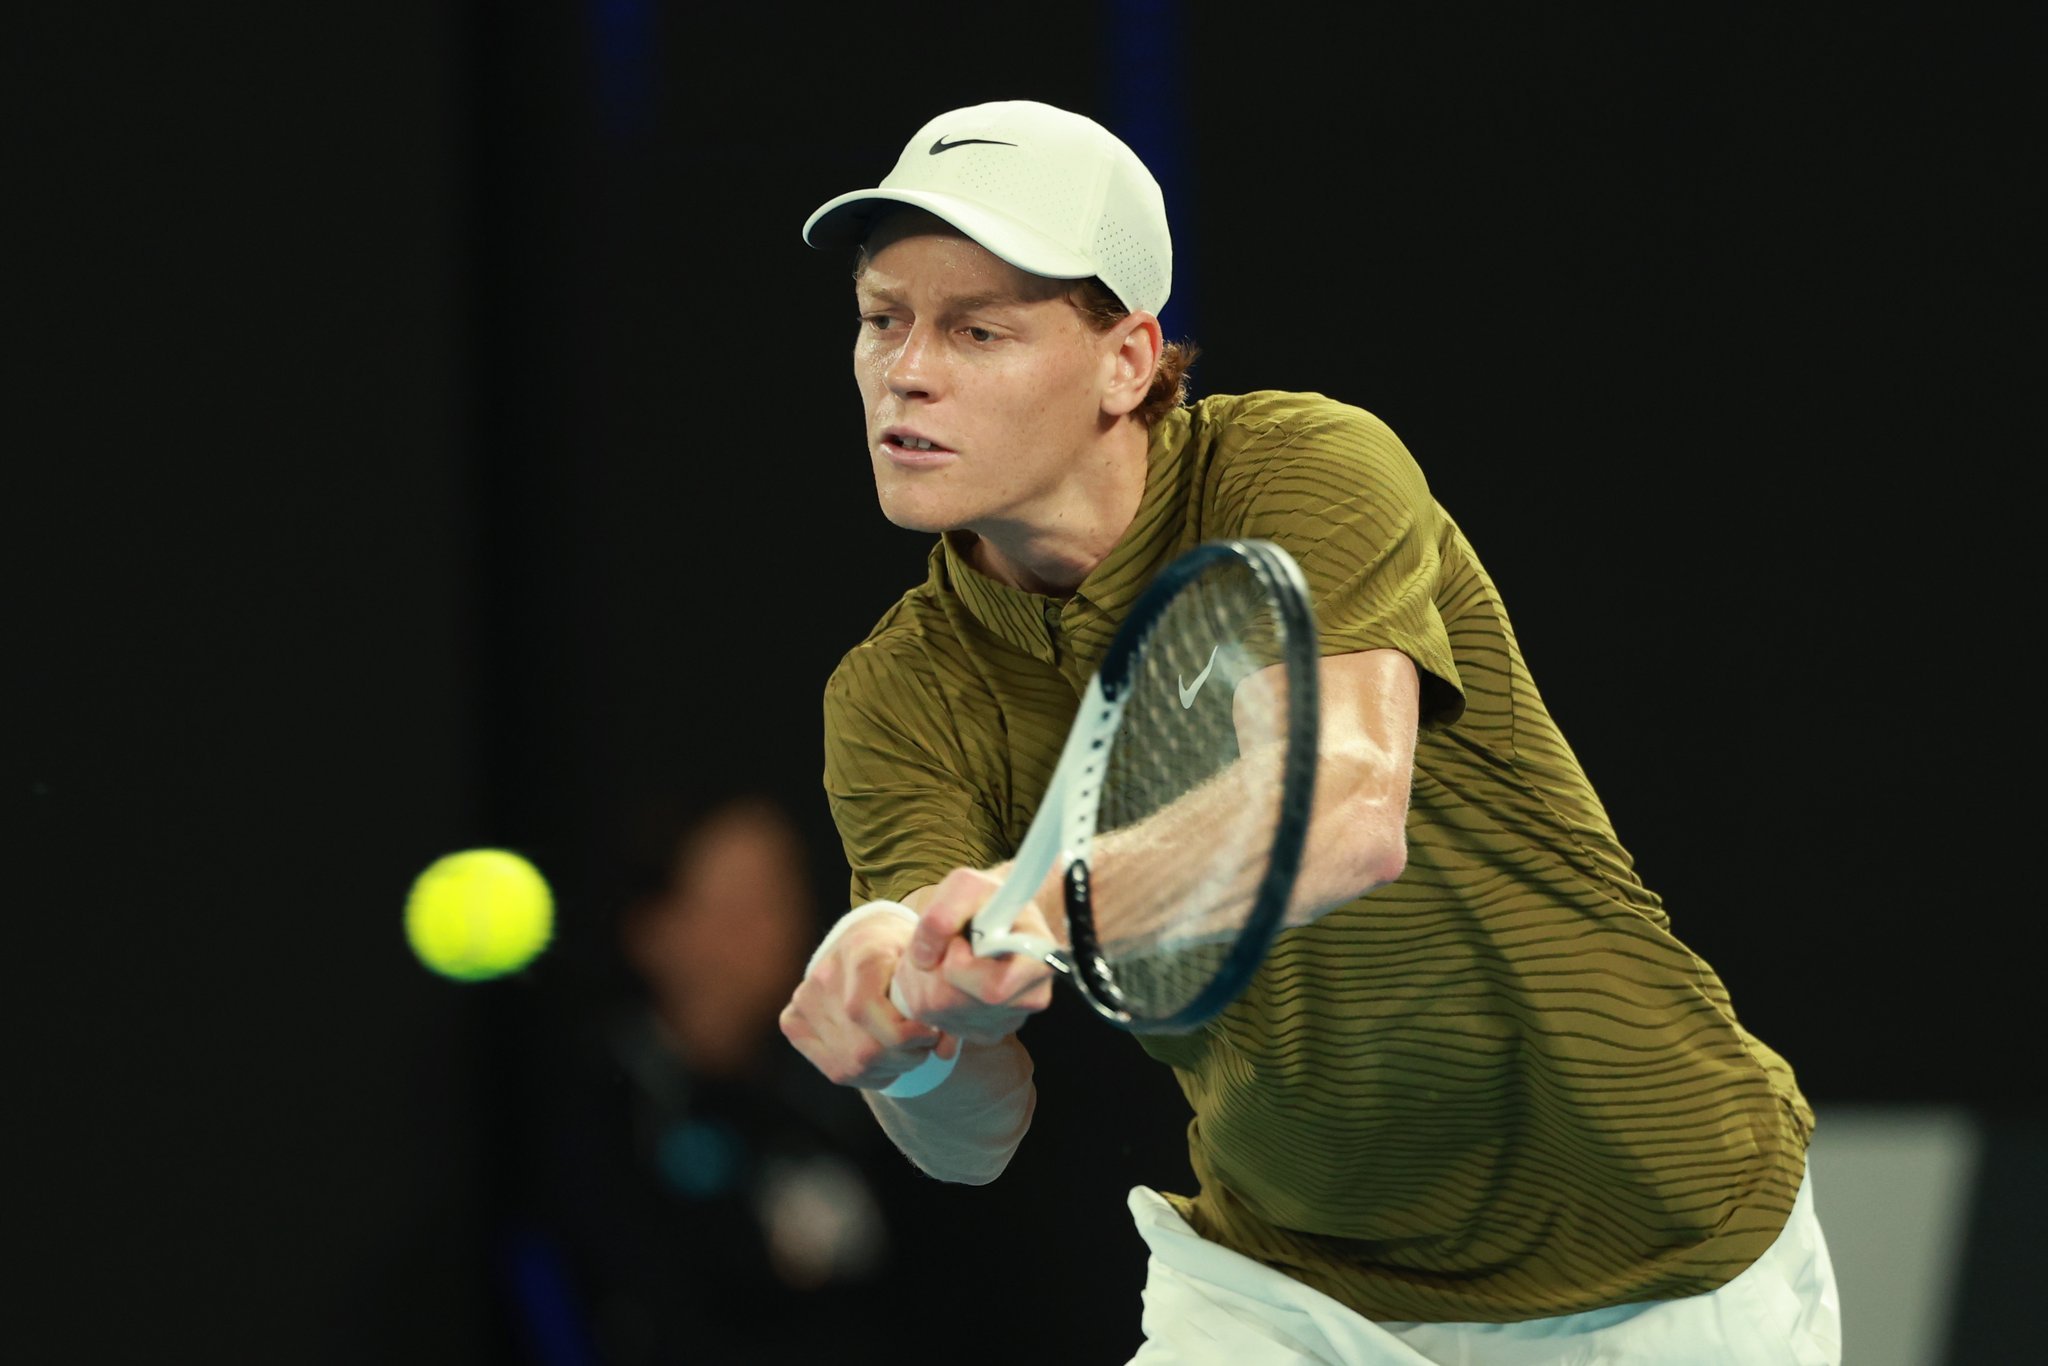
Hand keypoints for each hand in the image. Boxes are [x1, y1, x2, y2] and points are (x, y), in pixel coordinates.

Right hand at [780, 907, 947, 1090]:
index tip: (930, 1033)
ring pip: (850, 1064)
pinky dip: (868, 1076)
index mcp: (858, 951)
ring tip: (908, 1054)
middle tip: (924, 1047)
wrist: (866, 939)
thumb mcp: (927, 963)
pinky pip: (836, 1070)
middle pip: (861, 1046)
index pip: (863, 1008)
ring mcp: (803, 1001)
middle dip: (903, 1057)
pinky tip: (886, 1063)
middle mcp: (823, 975)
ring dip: (889, 1070)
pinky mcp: (793, 1023)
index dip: (902, 1033)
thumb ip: (940, 1001)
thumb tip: (945, 1051)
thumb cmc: (904, 953)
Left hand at [893, 867, 1056, 1044]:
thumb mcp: (965, 886)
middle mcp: (1030, 999)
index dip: (962, 967)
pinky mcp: (984, 1031)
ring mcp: (1007, 1020)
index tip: (959, 940)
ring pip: (942, 1015)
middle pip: (958, 1005)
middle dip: (935, 971)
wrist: (995, 915)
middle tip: (946, 945)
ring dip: (925, 981)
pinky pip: (939, 1023)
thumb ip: (942, 915)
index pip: (993, 991)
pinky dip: (927, 997)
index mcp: (1040, 961)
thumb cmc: (986, 899)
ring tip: (942, 954)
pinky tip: (943, 974)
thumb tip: (923, 959)